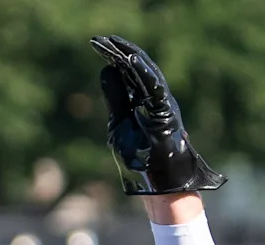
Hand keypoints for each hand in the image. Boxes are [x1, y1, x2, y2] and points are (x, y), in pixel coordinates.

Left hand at [89, 35, 225, 195]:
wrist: (159, 184)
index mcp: (143, 101)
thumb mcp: (119, 125)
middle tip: (102, 39)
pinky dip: (143, 74)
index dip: (114, 58)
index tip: (98, 45)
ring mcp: (162, 104)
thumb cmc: (141, 159)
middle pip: (137, 69)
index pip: (128, 73)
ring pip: (146, 74)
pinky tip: (130, 62)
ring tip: (113, 44)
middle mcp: (155, 98)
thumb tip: (106, 70)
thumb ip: (115, 99)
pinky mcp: (167, 113)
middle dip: (120, 53)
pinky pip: (154, 89)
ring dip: (130, 58)